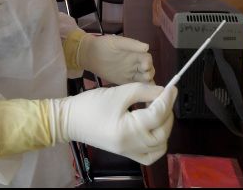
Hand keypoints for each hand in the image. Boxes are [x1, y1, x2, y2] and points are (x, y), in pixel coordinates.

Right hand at [49, 83, 176, 164]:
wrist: (69, 120)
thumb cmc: (91, 105)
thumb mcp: (119, 92)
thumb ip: (144, 91)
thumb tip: (163, 92)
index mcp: (128, 130)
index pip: (157, 115)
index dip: (167, 99)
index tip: (173, 87)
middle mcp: (131, 146)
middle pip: (162, 132)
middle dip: (167, 113)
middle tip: (165, 98)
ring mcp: (129, 152)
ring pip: (160, 145)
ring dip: (164, 128)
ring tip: (158, 111)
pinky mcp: (127, 153)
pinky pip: (150, 155)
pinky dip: (158, 143)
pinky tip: (154, 129)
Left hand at [79, 35, 154, 84]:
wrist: (91, 55)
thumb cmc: (105, 45)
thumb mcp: (118, 42)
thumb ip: (132, 44)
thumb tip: (147, 47)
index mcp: (136, 54)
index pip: (147, 59)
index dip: (148, 62)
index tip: (145, 66)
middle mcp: (136, 64)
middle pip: (149, 70)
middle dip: (149, 74)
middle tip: (145, 77)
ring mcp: (131, 74)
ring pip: (144, 80)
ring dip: (147, 84)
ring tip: (145, 88)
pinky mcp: (125, 82)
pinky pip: (135, 86)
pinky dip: (141, 90)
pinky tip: (143, 95)